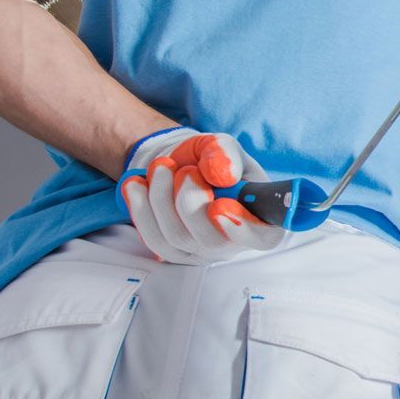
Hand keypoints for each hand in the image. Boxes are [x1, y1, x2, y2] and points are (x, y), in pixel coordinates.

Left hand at [117, 127, 286, 262]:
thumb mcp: (222, 146)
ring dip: (162, 198)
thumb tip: (222, 175)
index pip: (264, 236)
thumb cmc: (210, 160)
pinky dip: (141, 208)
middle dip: (190, 202)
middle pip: (212, 240)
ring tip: (160, 167)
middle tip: (184, 171)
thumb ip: (225, 155)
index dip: (244, 228)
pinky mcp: (172, 252)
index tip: (220, 206)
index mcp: (261, 218)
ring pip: (177, 238)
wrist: (179, 165)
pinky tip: (136, 184)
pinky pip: (153, 238)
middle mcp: (234, 243)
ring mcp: (202, 252)